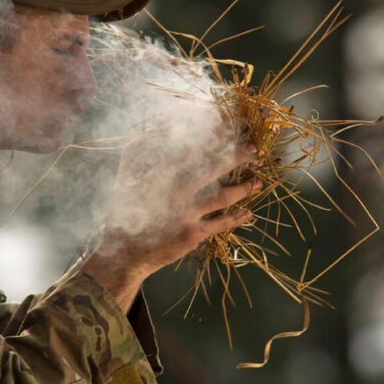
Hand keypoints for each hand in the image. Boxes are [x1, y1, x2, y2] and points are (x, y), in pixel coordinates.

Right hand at [76, 139, 258, 310]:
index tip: (228, 130)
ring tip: (258, 181)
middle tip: (252, 149)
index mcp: (160, 175)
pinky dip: (236, 217)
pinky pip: (221, 224)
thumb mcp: (125, 179)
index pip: (192, 150)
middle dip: (235, 157)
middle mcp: (176, 193)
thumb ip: (136, 154)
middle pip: (213, 169)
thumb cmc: (124, 212)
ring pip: (223, 197)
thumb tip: (151, 133)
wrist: (124, 253)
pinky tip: (248, 212)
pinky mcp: (193, 234)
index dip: (212, 139)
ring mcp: (186, 214)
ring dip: (243, 188)